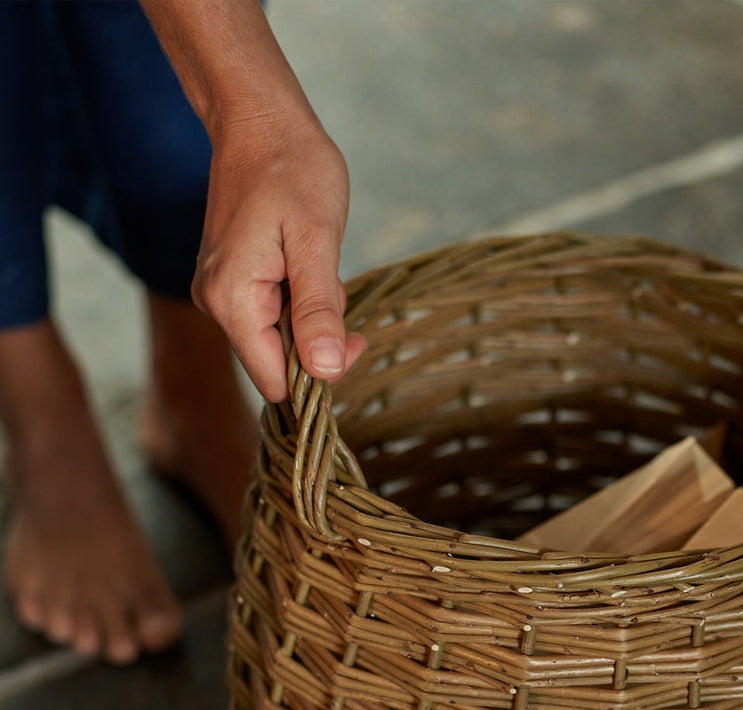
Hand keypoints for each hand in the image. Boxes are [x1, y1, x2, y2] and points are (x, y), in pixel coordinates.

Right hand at [191, 113, 366, 400]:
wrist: (259, 120)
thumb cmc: (293, 168)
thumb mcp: (317, 241)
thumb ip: (318, 310)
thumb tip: (324, 371)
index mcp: (232, 301)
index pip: (276, 382)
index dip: (319, 373)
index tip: (353, 338)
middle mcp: (216, 305)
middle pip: (277, 364)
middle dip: (318, 338)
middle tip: (335, 285)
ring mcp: (219, 294)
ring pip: (278, 339)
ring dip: (311, 315)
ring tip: (317, 263)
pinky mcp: (229, 282)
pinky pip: (271, 314)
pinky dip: (299, 298)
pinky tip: (304, 260)